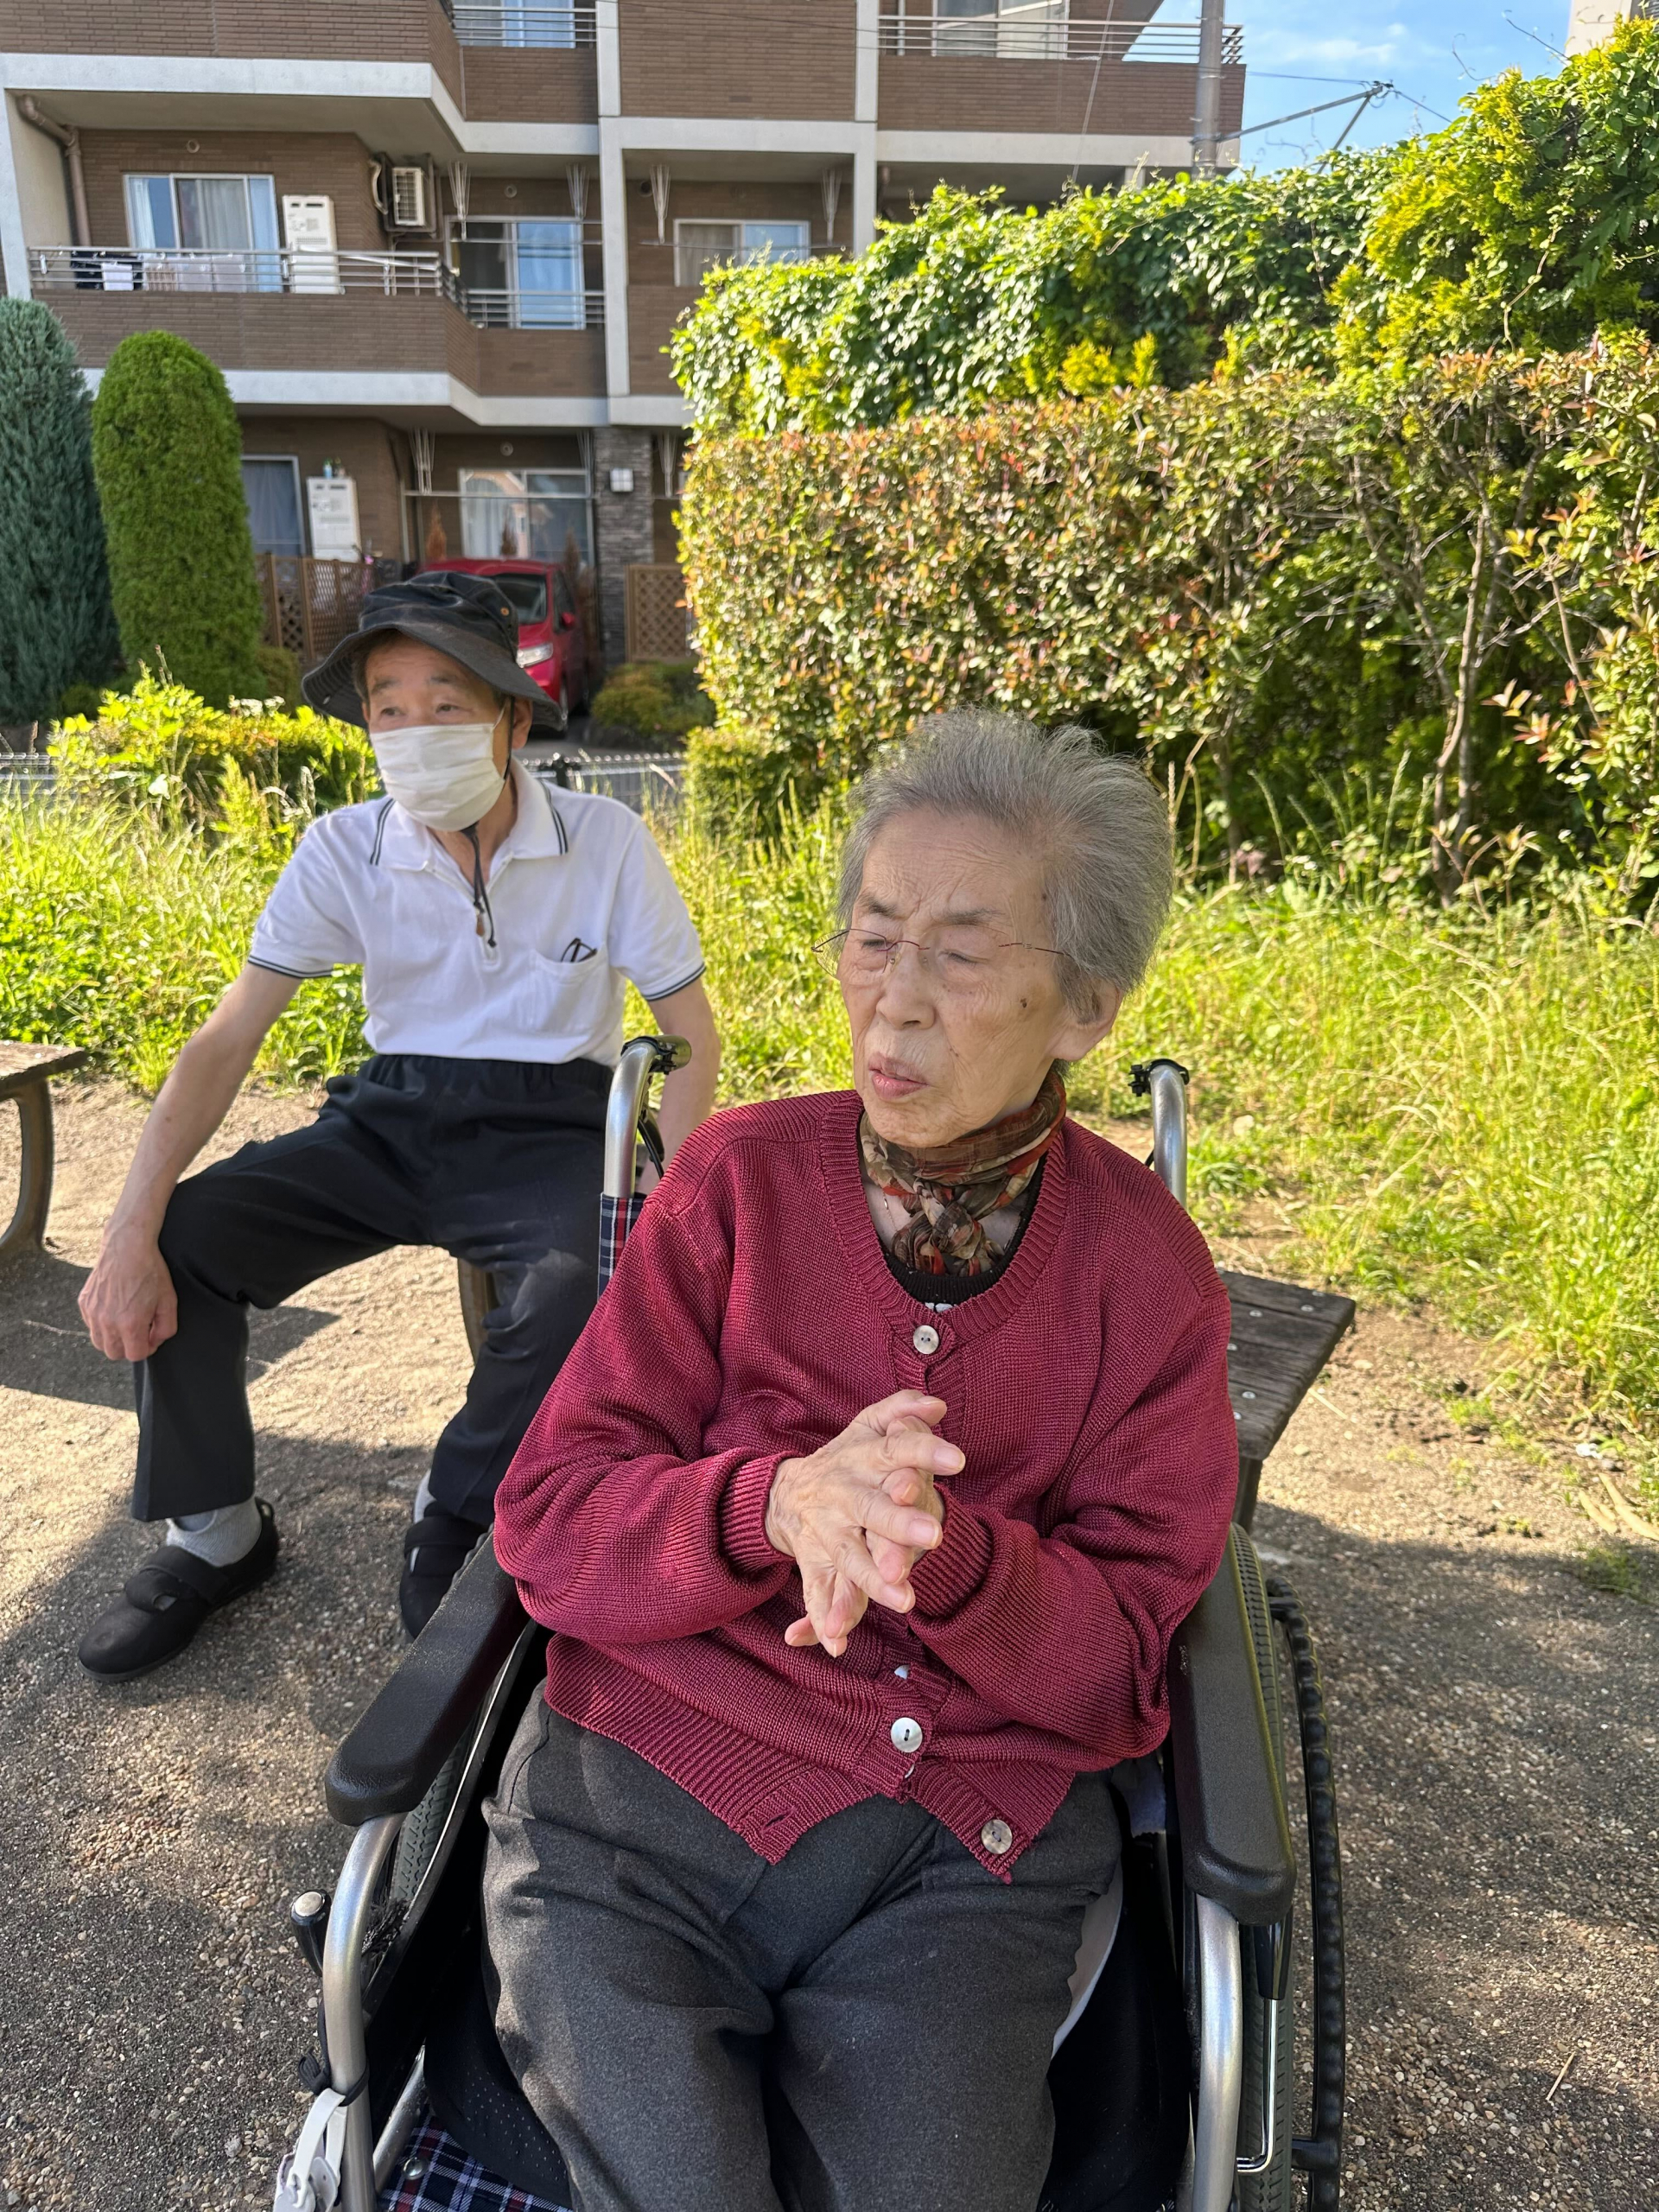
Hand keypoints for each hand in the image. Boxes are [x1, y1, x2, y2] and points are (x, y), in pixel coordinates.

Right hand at [78, 1222, 178, 1360]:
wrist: (127, 1247)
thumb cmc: (150, 1272)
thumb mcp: (168, 1301)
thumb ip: (165, 1329)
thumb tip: (155, 1342)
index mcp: (130, 1324)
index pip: (135, 1355)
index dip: (147, 1348)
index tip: (151, 1336)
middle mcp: (107, 1322)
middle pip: (115, 1354)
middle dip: (129, 1347)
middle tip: (139, 1331)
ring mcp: (93, 1313)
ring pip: (99, 1343)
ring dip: (113, 1339)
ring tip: (125, 1322)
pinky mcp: (84, 1303)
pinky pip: (91, 1325)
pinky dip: (101, 1325)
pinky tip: (113, 1309)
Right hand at [765, 1392, 958, 1656]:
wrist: (785, 1493)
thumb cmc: (846, 1459)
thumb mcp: (868, 1426)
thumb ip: (902, 1410)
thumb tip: (937, 1404)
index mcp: (860, 1459)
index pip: (896, 1452)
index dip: (925, 1453)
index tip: (960, 1459)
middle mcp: (843, 1497)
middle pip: (871, 1509)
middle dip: (899, 1524)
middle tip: (934, 1536)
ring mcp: (828, 1534)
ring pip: (850, 1559)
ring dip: (874, 1581)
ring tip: (905, 1600)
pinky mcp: (816, 1565)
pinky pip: (819, 1594)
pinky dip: (823, 1620)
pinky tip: (835, 1642)